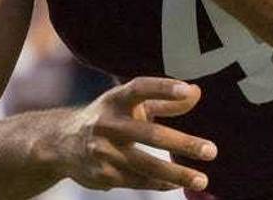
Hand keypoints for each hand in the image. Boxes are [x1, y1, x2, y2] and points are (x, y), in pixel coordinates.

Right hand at [52, 77, 216, 191]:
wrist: (61, 144)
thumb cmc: (109, 118)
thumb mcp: (129, 104)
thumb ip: (164, 100)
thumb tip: (197, 93)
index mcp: (115, 99)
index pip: (140, 88)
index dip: (163, 88)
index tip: (189, 90)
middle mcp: (107, 123)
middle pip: (149, 133)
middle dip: (182, 144)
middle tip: (211, 150)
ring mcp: (103, 151)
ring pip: (146, 164)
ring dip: (176, 173)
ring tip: (202, 179)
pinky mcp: (103, 175)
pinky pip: (138, 181)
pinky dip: (160, 184)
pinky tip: (177, 184)